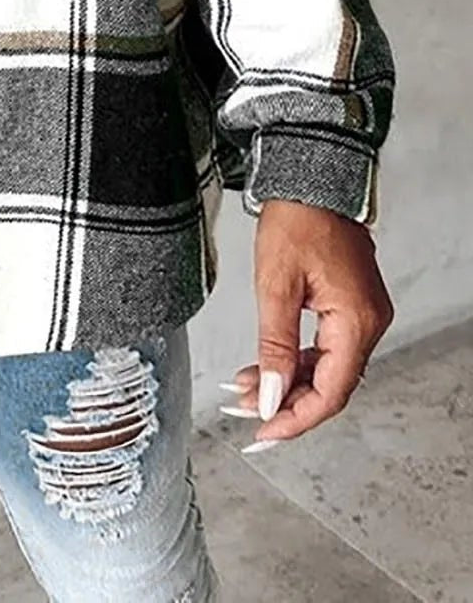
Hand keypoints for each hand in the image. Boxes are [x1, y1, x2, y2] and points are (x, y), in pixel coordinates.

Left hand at [228, 198, 393, 448]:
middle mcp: (367, 322)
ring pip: (325, 367)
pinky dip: (293, 359)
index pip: (331, 392)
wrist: (309, 180)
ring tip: (244, 388)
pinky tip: (263, 365)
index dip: (296, 418)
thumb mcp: (276, 285)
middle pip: (330, 384)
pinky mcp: (349, 305)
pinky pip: (324, 346)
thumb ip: (274, 346)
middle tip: (244, 410)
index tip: (263, 432)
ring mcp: (361, 314)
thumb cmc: (296, 220)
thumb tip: (269, 397)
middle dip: (285, 401)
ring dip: (285, 380)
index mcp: (356, 321)